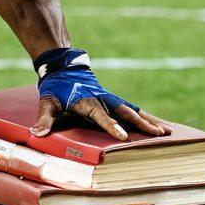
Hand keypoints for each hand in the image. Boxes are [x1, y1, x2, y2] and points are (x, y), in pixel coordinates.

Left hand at [31, 65, 170, 140]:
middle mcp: (102, 100)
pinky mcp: (113, 100)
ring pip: (133, 110)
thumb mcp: (46, 102)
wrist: (63, 67)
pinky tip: (159, 126)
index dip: (111, 126)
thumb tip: (36, 134)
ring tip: (168, 131)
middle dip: (142, 124)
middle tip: (159, 134)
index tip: (123, 136)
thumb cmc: (54, 88)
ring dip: (150, 120)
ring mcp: (110, 99)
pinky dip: (146, 117)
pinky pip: (132, 109)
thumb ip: (43, 119)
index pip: (100, 116)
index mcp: (87, 102)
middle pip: (125, 112)